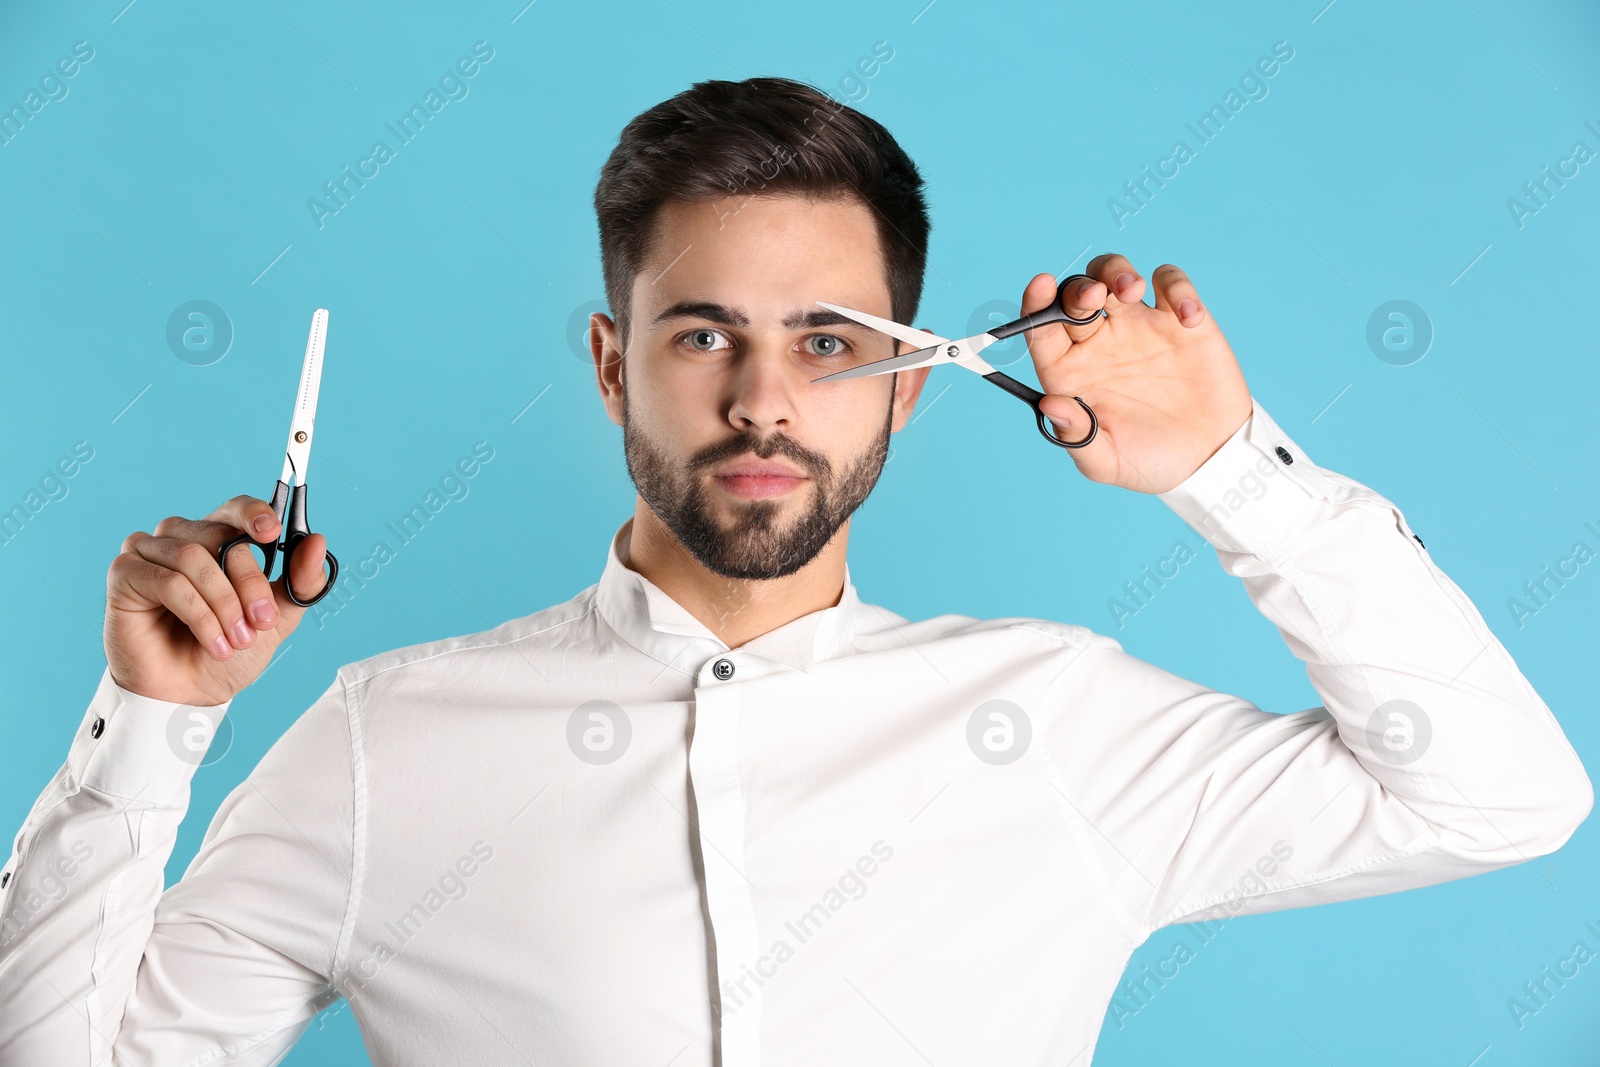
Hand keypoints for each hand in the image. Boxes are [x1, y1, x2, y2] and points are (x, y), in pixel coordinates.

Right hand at [105, 496, 330, 705]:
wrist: (191, 695)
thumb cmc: (228, 652)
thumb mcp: (277, 618)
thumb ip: (299, 582)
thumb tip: (317, 542)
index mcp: (218, 539)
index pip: (236, 509)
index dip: (255, 515)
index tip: (272, 534)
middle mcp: (182, 537)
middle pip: (222, 538)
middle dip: (249, 583)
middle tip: (261, 622)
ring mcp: (149, 552)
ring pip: (194, 558)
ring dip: (223, 604)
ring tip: (235, 640)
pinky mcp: (125, 574)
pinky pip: (168, 581)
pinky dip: (198, 614)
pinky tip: (212, 642)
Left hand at [1019, 256, 1251, 494]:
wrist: (1210, 460)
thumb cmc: (1151, 462)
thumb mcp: (1108, 462)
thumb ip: (1078, 436)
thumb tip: (1050, 405)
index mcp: (1071, 372)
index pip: (1042, 328)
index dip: (1035, 303)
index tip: (1041, 285)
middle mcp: (1099, 343)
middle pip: (1076, 292)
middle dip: (1079, 286)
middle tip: (1095, 297)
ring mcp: (1139, 326)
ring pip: (1115, 274)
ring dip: (1118, 271)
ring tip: (1132, 290)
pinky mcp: (1180, 320)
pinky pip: (1171, 283)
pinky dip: (1178, 289)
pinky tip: (1188, 318)